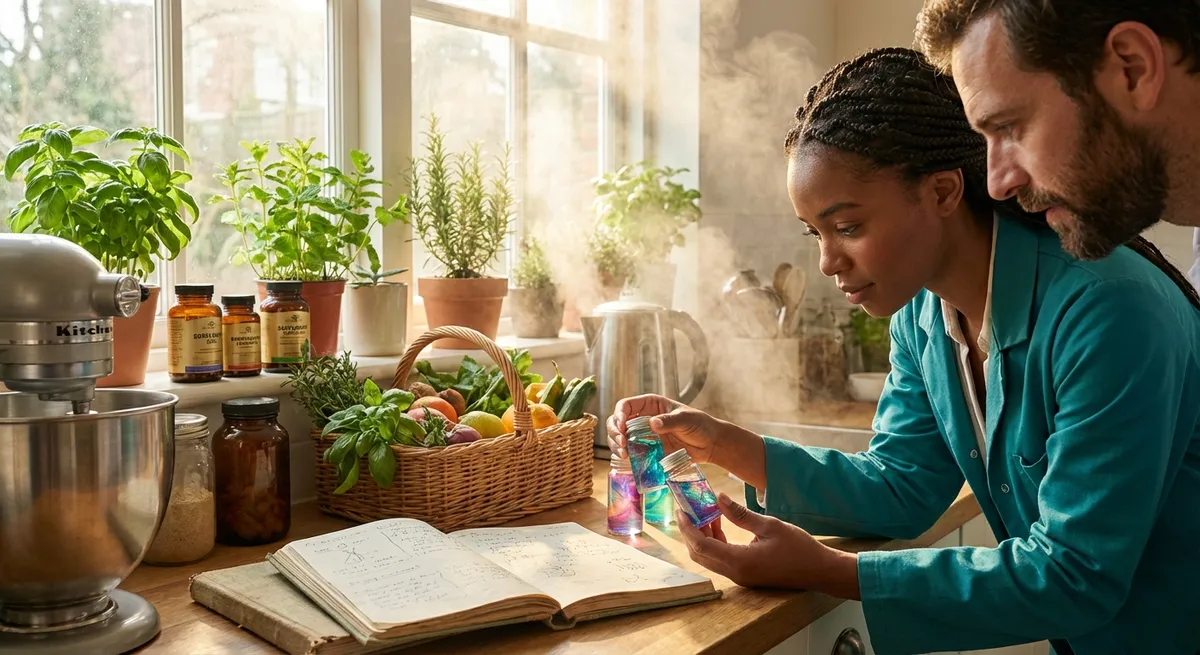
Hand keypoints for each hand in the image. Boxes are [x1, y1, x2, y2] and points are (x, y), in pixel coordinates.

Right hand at [606, 394, 721, 464]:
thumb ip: (669, 421)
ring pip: (620, 438)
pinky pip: (631, 453)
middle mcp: (643, 419)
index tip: (621, 428)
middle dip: (614, 432)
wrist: (710, 444)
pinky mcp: (648, 450)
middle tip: (622, 445)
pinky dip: (626, 458)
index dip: (619, 415)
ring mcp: (644, 435)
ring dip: (616, 446)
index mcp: (650, 405)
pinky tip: (628, 463)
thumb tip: (652, 423)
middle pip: (617, 422)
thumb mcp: (686, 419)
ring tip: (624, 455)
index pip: (625, 406)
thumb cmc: (700, 425)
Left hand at [676, 493, 860, 599]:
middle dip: (690, 531)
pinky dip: (714, 542)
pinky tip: (719, 524)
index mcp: (739, 562)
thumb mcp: (770, 525)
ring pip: (708, 557)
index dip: (688, 527)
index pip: (701, 545)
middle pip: (700, 553)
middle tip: (687, 509)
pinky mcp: (745, 574)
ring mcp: (740, 576)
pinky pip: (720, 559)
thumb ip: (741, 514)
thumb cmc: (799, 548)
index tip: (680, 510)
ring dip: (702, 536)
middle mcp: (735, 573)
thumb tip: (718, 498)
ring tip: (705, 512)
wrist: (820, 571)